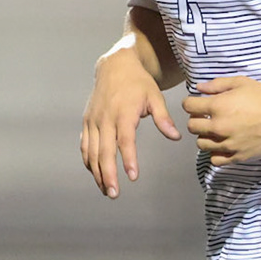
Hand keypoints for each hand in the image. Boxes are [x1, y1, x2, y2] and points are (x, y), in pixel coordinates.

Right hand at [81, 46, 180, 198]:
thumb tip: (175, 136)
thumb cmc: (137, 82)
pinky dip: (88, 161)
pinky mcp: (87, 121)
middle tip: (114, 193)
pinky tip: (95, 173)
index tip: (133, 177)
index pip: (125, 141)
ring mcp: (93, 120)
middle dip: (108, 174)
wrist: (114, 66)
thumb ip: (164, 118)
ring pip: (91, 151)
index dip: (128, 159)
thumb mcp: (155, 96)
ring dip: (97, 172)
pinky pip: (85, 145)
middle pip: (103, 151)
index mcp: (123, 113)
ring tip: (106, 189)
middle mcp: (105, 118)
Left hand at [181, 76, 260, 165]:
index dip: (191, 103)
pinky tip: (224, 145)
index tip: (197, 104)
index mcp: (218, 106)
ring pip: (201, 144)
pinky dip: (216, 153)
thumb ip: (217, 85)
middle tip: (207, 117)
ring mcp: (227, 144)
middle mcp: (219, 127)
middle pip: (192, 127)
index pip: (188, 106)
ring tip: (217, 131)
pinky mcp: (237, 157)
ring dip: (206, 137)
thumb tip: (199, 88)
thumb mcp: (241, 83)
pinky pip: (215, 160)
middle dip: (196, 120)